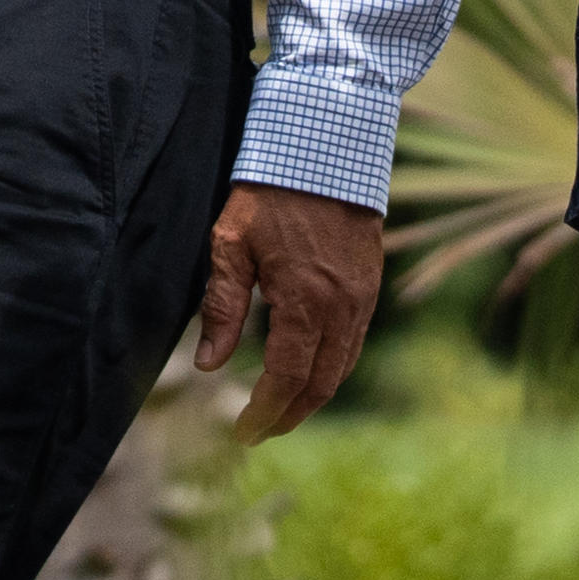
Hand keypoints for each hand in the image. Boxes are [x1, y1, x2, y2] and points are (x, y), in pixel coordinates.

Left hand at [199, 182, 385, 438]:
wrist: (328, 148)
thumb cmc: (271, 191)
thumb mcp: (231, 243)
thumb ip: (221, 306)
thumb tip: (209, 365)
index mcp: (305, 301)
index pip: (286, 378)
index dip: (264, 412)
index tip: (243, 431)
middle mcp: (342, 307)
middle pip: (320, 384)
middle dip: (289, 416)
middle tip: (258, 431)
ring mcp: (362, 298)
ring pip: (342, 368)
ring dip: (312, 397)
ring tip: (281, 410)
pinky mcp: (370, 286)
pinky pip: (354, 344)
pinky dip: (331, 369)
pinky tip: (308, 371)